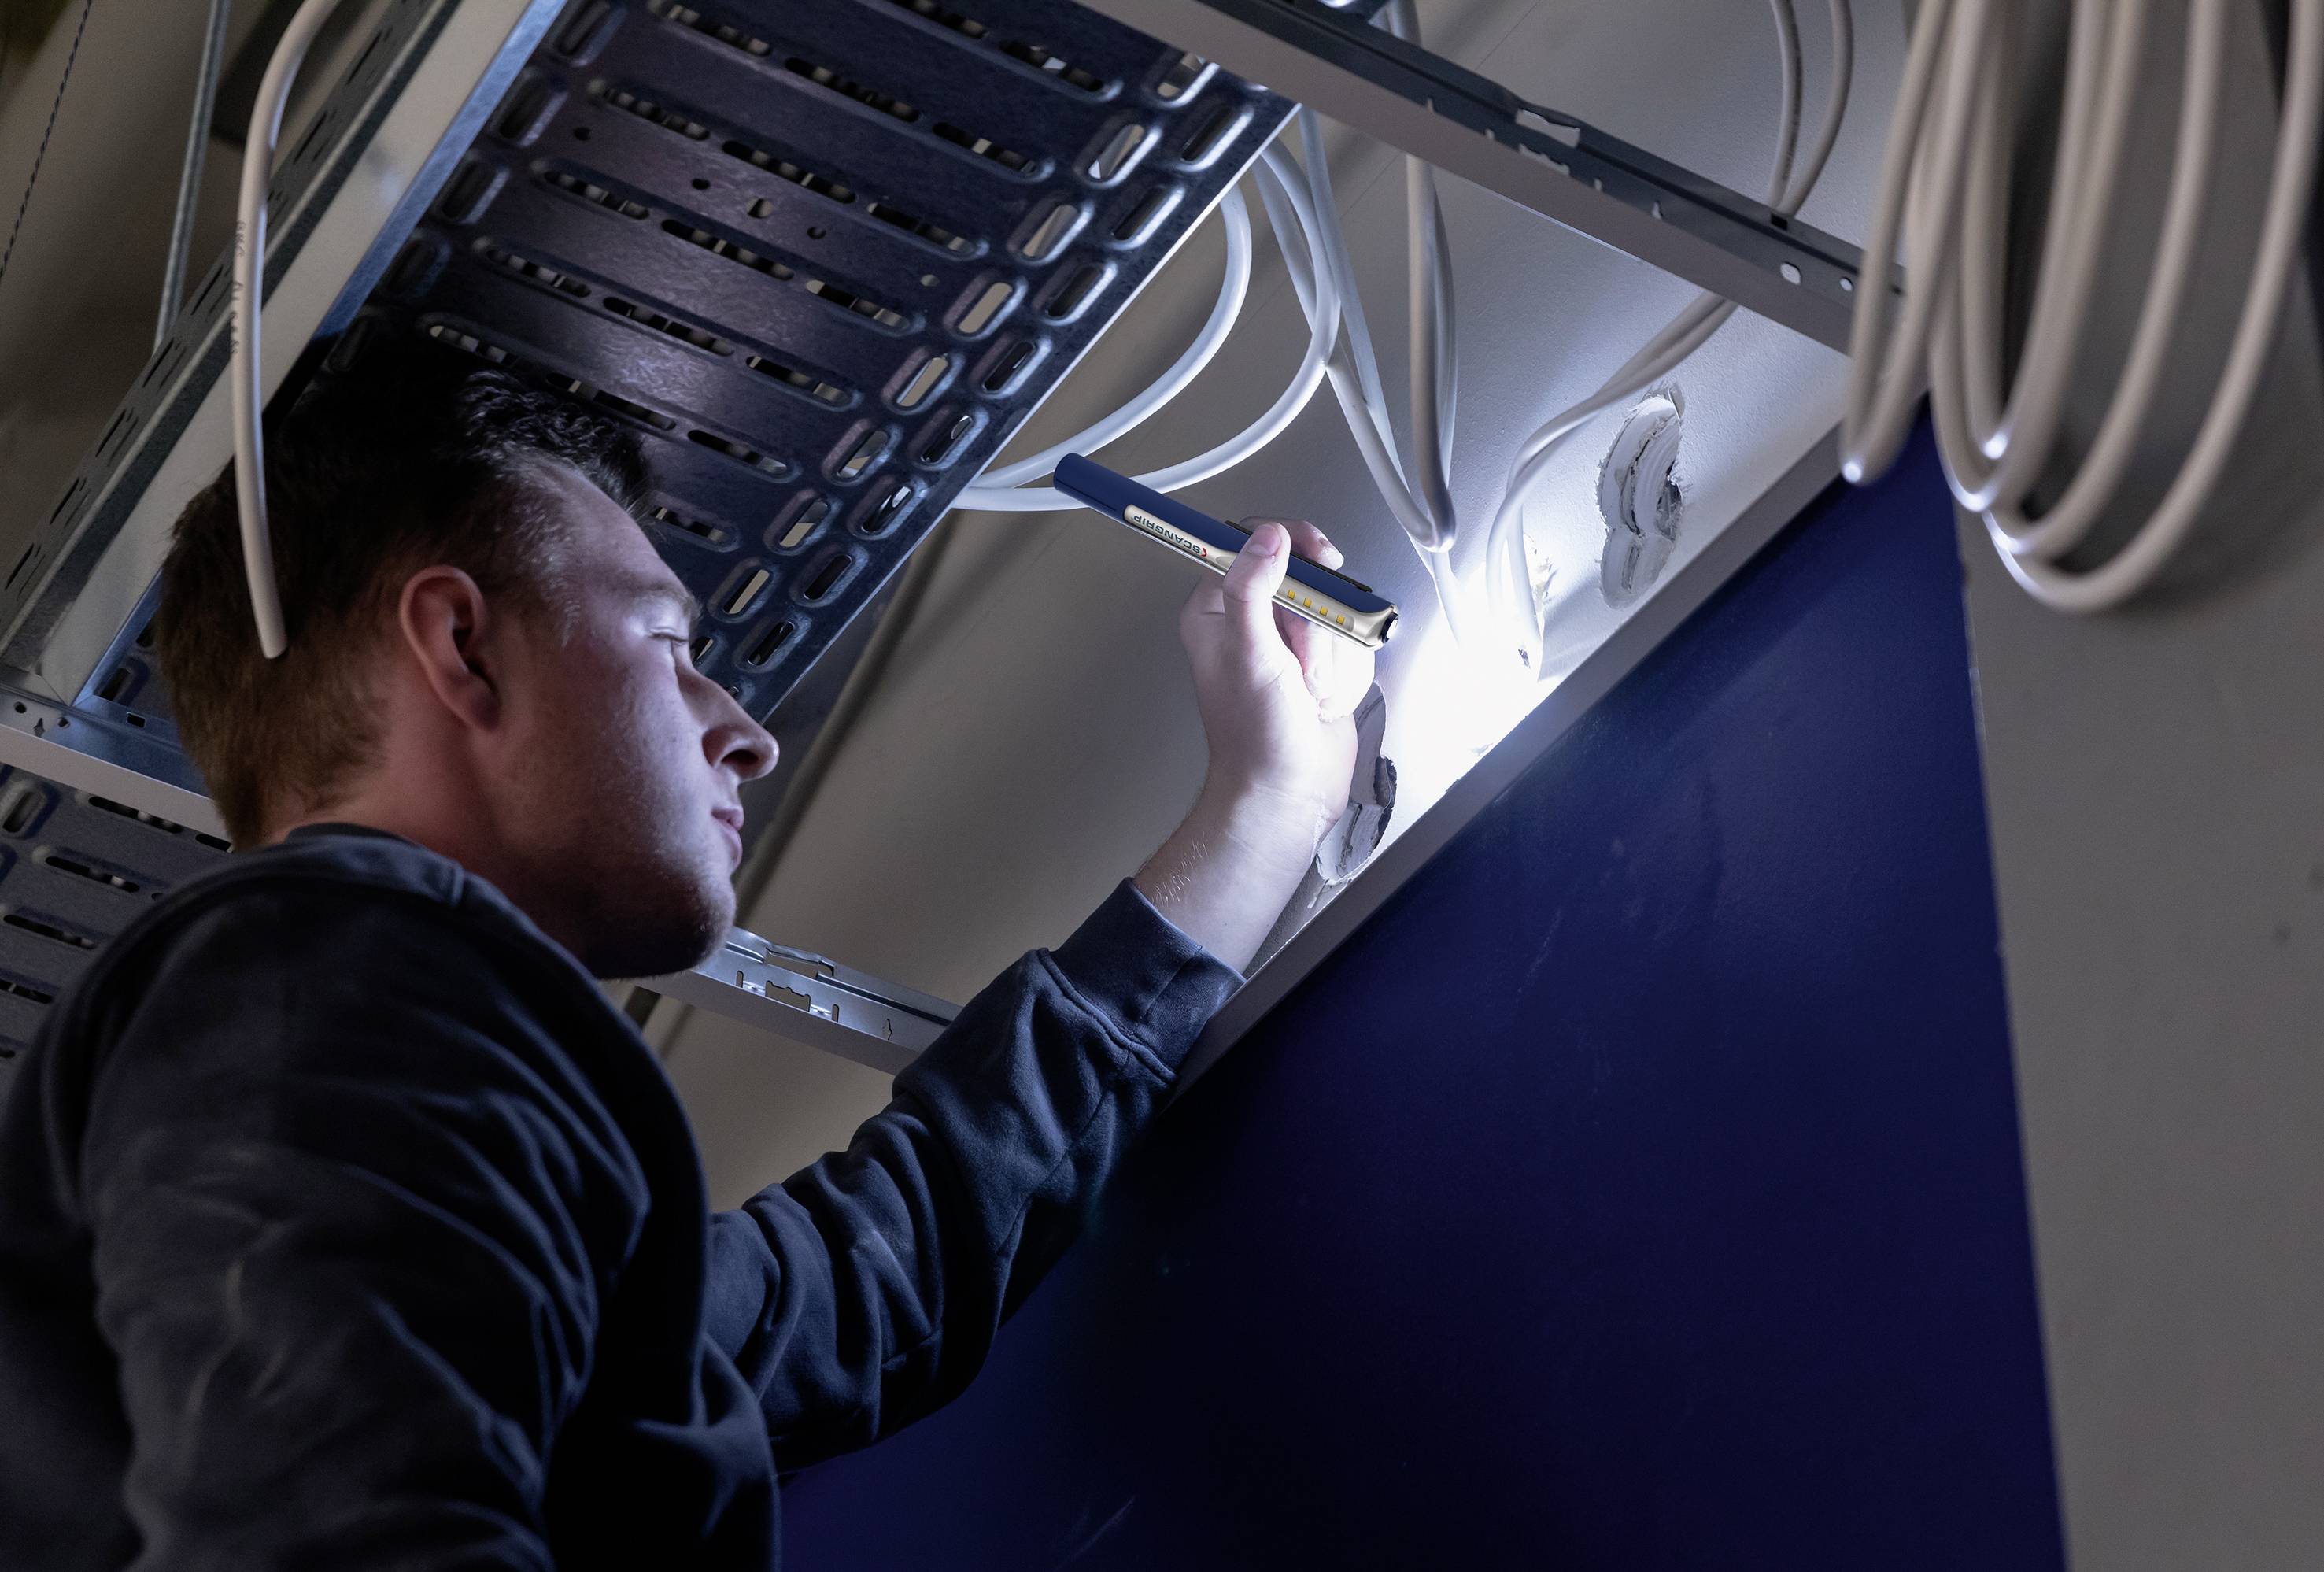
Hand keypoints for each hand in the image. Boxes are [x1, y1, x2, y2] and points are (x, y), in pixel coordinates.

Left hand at [1177, 519, 1375, 861]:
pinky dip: (1345, 676)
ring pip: (1336, 613)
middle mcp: (1252, 620)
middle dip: (1318, 626)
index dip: (1291, 544)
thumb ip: (1253, 590)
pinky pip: (1352, 644)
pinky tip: (1322, 703)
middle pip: (1308, 578)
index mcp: (1216, 609)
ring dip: (1332, 657)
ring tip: (1308, 693)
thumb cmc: (1256, 737)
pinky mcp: (1321, 661)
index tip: (1317, 559)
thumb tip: (1267, 538)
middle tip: (1301, 664)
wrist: (1289, 793)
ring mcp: (1289, 641)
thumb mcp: (1250, 654)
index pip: (1252, 543)